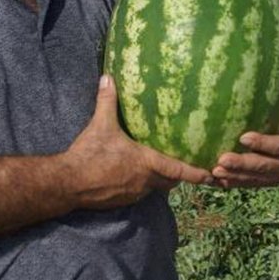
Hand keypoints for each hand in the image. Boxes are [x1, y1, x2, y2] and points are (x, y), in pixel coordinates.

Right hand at [64, 75, 212, 209]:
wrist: (66, 184)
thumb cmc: (89, 154)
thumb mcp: (100, 125)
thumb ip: (107, 102)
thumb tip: (108, 78)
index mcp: (146, 163)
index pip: (179, 170)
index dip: (197, 174)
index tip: (212, 176)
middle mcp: (145, 182)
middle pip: (170, 182)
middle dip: (178, 176)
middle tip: (186, 168)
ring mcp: (133, 194)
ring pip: (154, 189)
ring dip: (159, 181)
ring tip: (160, 170)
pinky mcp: (121, 201)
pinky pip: (138, 194)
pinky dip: (141, 186)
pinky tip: (133, 176)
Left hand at [212, 79, 278, 187]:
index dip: (263, 143)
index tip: (243, 137)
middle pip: (263, 166)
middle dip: (243, 164)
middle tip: (223, 159)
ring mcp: (276, 177)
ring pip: (254, 178)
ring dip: (234, 175)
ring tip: (215, 170)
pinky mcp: (266, 182)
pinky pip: (248, 184)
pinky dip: (232, 182)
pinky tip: (215, 179)